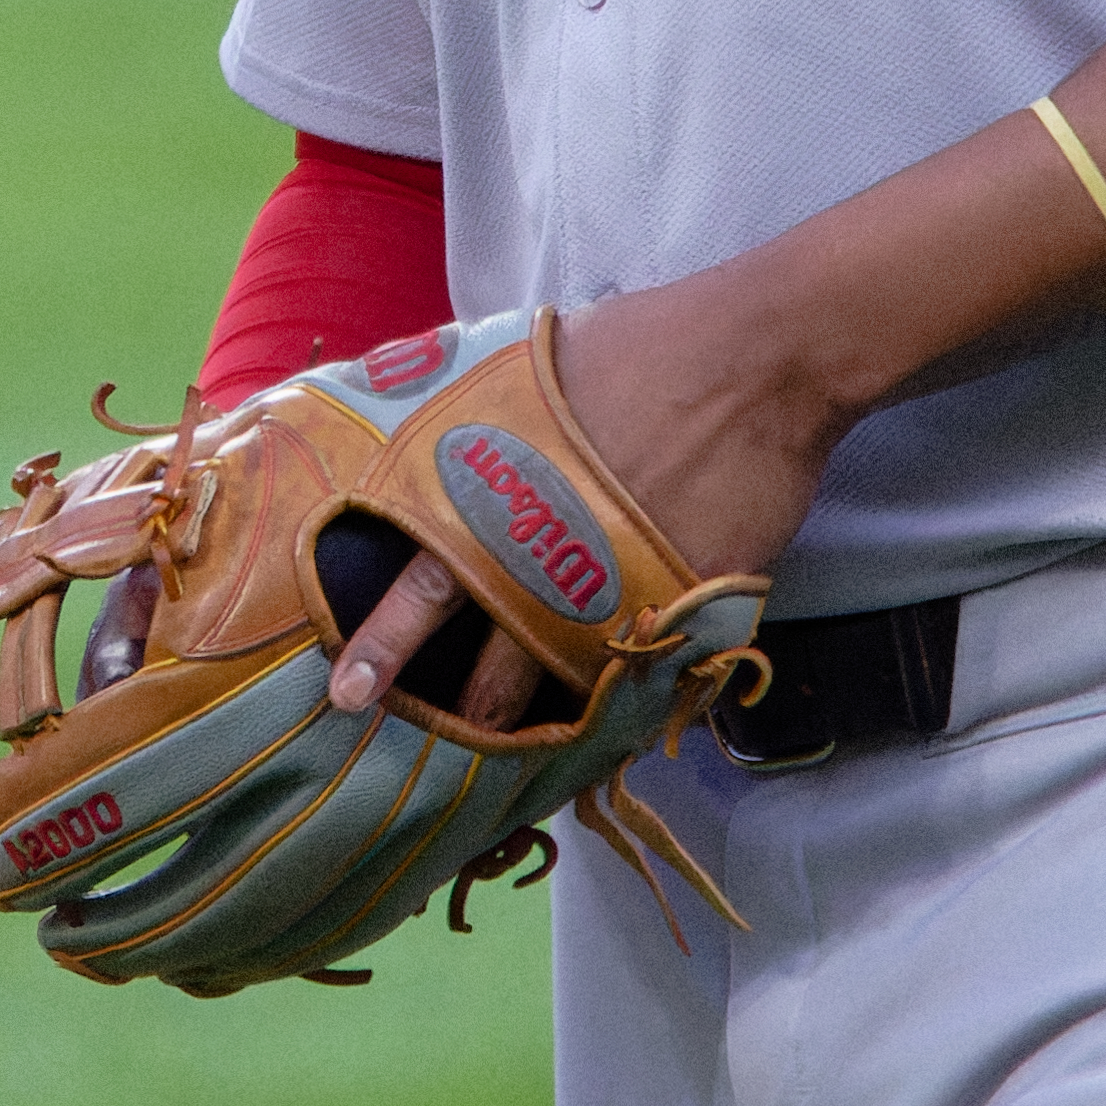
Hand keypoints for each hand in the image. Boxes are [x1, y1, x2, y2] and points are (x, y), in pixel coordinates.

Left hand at [318, 265, 844, 717]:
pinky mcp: (691, 607)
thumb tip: (419, 428)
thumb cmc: (640, 347)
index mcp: (500, 499)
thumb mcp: (524, 369)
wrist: (758, 359)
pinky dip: (628, 711)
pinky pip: (650, 679)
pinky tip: (612, 736)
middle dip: (462, 720)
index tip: (347, 694)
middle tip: (438, 757)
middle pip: (495, 667)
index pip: (423, 589)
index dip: (383, 646)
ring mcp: (624, 592)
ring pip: (569, 688)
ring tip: (520, 759)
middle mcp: (553, 558)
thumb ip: (474, 421)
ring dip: (544, 726)